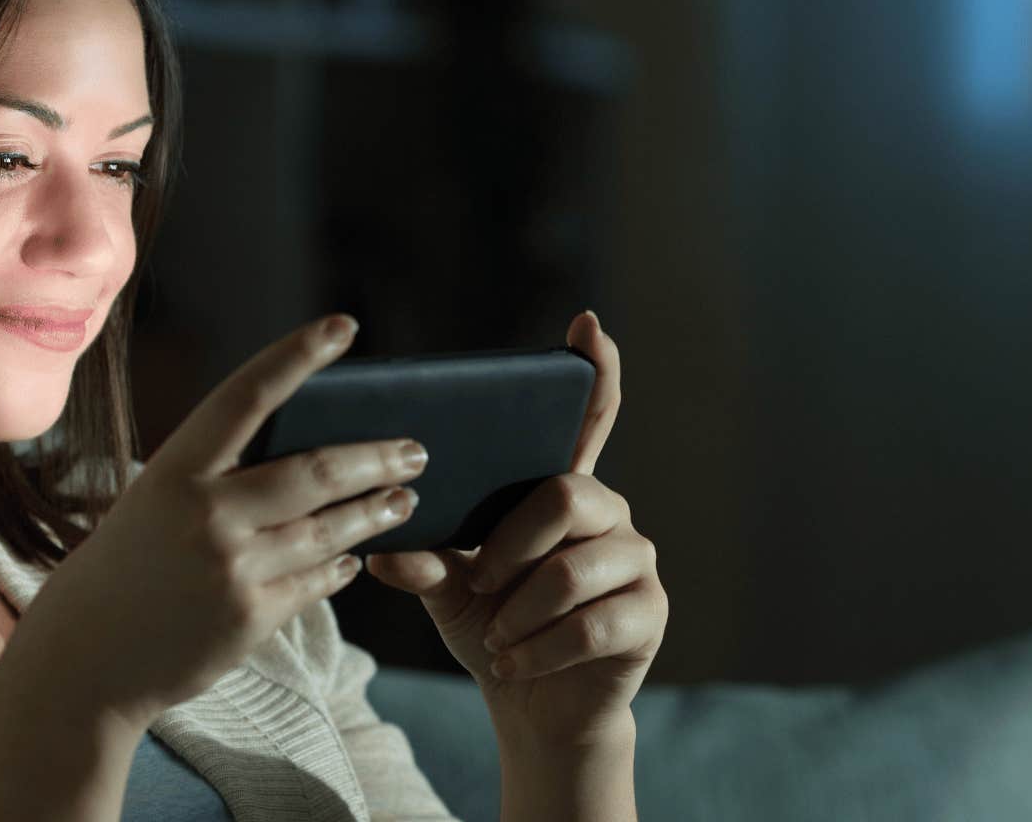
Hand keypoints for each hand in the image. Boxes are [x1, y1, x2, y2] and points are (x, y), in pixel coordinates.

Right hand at [20, 313, 423, 733]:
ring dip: (377, 512)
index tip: (342, 326)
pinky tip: (354, 558)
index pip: (248, 395)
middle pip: (317, 471)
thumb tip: (307, 447)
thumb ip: (219, 474)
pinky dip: (342, 565)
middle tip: (416, 449)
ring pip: (331, 530)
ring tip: (404, 499)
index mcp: (176, 470)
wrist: (86, 659)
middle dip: (378, 458)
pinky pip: (317, 581)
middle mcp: (206, 514)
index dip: (297, 355)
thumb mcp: (156, 501)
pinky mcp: (250, 618)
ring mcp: (232, 568)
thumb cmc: (126, 567)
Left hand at [366, 310, 666, 746]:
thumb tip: (382, 548)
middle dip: (509, 545)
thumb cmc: (494, 629)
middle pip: (564, 494)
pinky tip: (511, 663)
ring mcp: (637, 561)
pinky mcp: (649, 613)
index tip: (587, 324)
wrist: (536, 706)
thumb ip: (425, 558)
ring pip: (571, 569)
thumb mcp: (449, 589)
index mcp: (561, 490)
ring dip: (518, 611)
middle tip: (479, 583)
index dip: (593, 372)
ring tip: (495, 637)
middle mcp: (609, 512)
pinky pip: (591, 623)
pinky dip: (537, 648)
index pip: (588, 419)